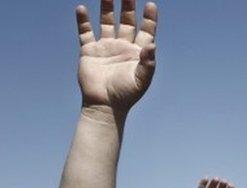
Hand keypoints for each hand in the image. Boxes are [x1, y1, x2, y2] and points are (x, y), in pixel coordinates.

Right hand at [76, 0, 157, 114]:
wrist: (104, 105)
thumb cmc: (126, 94)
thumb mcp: (141, 79)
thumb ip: (148, 62)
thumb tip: (152, 44)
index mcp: (138, 53)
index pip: (146, 31)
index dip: (149, 18)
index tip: (151, 5)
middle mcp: (122, 47)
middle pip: (126, 22)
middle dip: (128, 7)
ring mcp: (106, 47)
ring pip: (106, 23)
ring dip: (107, 9)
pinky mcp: (89, 51)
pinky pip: (85, 32)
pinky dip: (83, 21)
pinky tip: (81, 9)